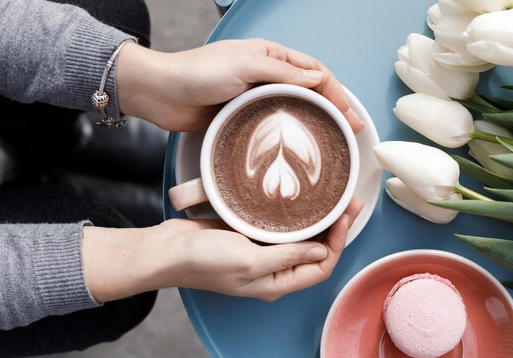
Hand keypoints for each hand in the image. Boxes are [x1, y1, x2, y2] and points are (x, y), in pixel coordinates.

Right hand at [83, 198, 362, 301]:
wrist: (167, 251)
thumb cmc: (204, 261)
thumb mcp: (250, 261)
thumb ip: (288, 256)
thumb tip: (322, 250)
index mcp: (277, 283)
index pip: (321, 266)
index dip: (338, 242)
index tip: (346, 215)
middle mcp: (273, 271)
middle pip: (315, 251)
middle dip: (334, 228)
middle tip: (348, 200)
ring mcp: (261, 254)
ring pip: (299, 238)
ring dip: (317, 220)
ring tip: (333, 196)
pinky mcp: (249, 237)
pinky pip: (279, 228)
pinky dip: (294, 215)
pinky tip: (300, 198)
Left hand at [116, 38, 363, 132]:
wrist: (161, 93)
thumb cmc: (198, 73)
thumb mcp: (244, 64)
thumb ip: (282, 72)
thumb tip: (318, 77)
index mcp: (269, 55)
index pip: (313, 70)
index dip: (335, 90)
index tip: (348, 113)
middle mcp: (265, 75)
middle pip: (309, 92)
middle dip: (332, 109)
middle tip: (350, 131)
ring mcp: (255, 98)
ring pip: (294, 110)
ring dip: (315, 123)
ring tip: (332, 142)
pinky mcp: (243, 118)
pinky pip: (273, 125)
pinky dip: (290, 134)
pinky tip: (299, 147)